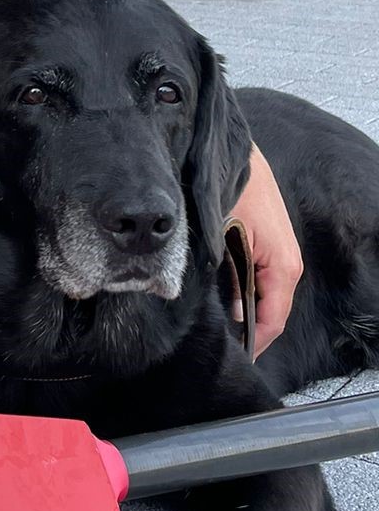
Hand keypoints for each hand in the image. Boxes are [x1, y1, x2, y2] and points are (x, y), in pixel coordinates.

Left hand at [229, 145, 302, 357]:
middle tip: (222, 342)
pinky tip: (225, 295)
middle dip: (249, 329)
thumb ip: (229, 281)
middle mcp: (288, 263)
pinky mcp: (270, 242)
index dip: (255, 343)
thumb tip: (235, 313)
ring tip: (221, 323)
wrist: (230, 154)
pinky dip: (246, 289)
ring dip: (246, 309)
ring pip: (265, 294)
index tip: (236, 356)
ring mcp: (280, 252)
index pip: (273, 320)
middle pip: (271, 310)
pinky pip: (261, 277)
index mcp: (283, 267)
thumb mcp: (222, 241)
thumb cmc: (229, 193)